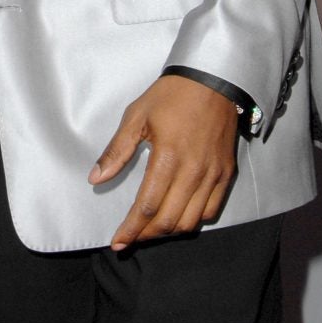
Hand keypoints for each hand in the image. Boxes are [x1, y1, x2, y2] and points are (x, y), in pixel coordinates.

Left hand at [88, 75, 238, 250]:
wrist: (211, 80)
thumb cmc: (170, 95)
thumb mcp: (136, 116)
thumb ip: (117, 150)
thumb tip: (95, 178)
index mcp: (168, 157)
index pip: (147, 206)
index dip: (131, 229)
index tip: (117, 241)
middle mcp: (193, 172)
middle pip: (169, 220)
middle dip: (146, 235)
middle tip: (130, 238)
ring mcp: (213, 175)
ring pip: (191, 221)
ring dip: (168, 231)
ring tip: (150, 230)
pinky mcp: (225, 174)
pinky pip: (211, 210)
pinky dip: (193, 221)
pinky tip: (178, 217)